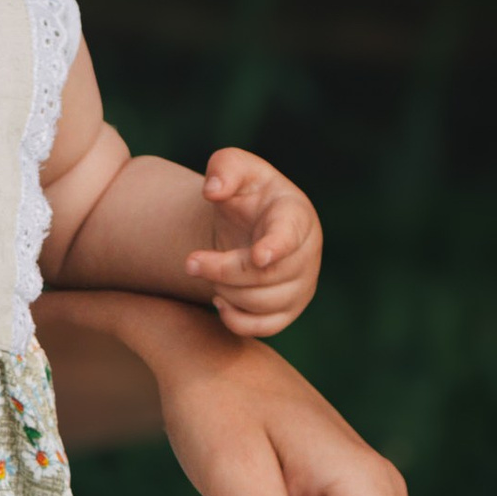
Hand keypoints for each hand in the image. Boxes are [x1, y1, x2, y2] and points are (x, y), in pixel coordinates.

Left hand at [185, 147, 320, 337]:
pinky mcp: (289, 310)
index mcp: (295, 215)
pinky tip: (219, 298)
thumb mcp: (234, 167)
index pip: (290, 235)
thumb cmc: (245, 191)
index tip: (259, 257)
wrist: (251, 222)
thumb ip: (224, 168)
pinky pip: (264, 328)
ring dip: (226, 291)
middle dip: (222, 270)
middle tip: (190, 261)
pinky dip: (235, 319)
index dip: (276, 247)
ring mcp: (302, 284)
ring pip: (262, 303)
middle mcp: (307, 253)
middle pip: (267, 275)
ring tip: (208, 271)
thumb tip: (213, 189)